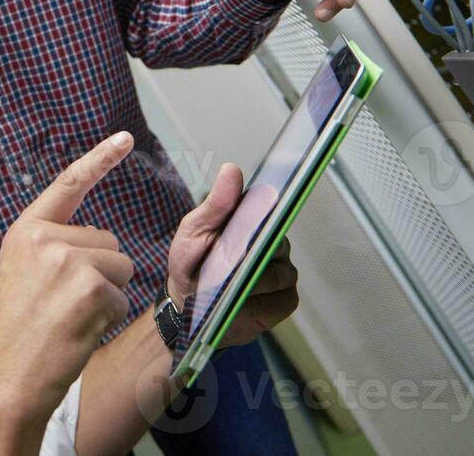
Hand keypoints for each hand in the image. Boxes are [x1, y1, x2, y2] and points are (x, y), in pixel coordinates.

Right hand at [0, 133, 135, 443]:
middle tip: (63, 308)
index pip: (68, 184)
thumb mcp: (17, 276)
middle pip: (107, 242)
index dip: (99, 159)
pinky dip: (106, 319)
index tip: (125, 138)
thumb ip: (48, 250)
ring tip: (68, 320)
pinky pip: (121, 298)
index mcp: (25, 231)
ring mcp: (69, 261)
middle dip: (100, 274)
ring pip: (119, 268)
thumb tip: (95, 243)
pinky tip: (76, 332)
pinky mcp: (91, 288)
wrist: (3, 381)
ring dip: (105, 297)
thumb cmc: (12, 337)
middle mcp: (46, 238)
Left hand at [164, 163, 298, 348]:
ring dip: (250, 283)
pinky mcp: (285, 300)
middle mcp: (274, 244)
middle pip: (275, 245)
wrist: (188, 305)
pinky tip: (240, 305)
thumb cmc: (192, 263)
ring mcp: (283, 272)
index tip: (252, 221)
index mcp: (255, 222)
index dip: (264, 214)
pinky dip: (258, 305)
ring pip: (278, 274)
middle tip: (224, 265)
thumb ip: (216, 203)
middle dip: (249, 256)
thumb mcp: (195, 229)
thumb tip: (231, 169)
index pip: (272, 210)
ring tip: (225, 288)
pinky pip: (281, 300)